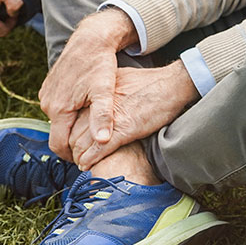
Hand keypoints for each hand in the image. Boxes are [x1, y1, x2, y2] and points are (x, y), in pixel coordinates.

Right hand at [39, 8, 136, 161]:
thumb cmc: (99, 65)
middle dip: (73, 140)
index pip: (58, 146)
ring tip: (91, 125)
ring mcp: (46, 95)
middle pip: (58, 133)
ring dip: (71, 125)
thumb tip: (103, 142)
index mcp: (58, 109)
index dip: (73, 155)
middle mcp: (47, 103)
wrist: (90, 39)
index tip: (88, 157)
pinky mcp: (48, 87)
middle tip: (93, 142)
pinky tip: (85, 109)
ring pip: (58, 120)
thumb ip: (102, 117)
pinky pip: (56, 107)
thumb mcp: (104, 91)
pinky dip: (68, 112)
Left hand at [67, 62, 199, 168]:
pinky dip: (90, 160)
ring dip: (79, 157)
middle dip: (72, 148)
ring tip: (81, 163)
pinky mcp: (123, 131)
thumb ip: (108, 91)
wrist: (173, 84)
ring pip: (82, 144)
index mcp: (98, 94)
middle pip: (73, 132)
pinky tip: (88, 166)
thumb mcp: (122, 79)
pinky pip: (98, 150)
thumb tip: (101, 100)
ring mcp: (110, 119)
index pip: (74, 118)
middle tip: (76, 157)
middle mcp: (99, 106)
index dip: (72, 133)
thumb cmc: (152, 82)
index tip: (75, 141)